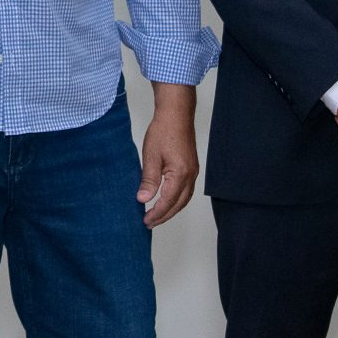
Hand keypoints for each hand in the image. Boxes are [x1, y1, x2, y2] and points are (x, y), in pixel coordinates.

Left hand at [137, 83, 199, 227]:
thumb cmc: (163, 131)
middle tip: (149, 223)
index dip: (157, 213)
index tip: (145, 221)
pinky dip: (177, 200)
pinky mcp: (192, 168)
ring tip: (157, 216)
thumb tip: (143, 199)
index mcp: (180, 174)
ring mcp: (193, 172)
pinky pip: (186, 190)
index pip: (168, 201)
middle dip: (164, 215)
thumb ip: (148, 180)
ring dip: (171, 209)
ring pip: (184, 198)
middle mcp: (191, 175)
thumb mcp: (151, 156)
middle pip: (179, 204)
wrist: (176, 114)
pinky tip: (167, 201)